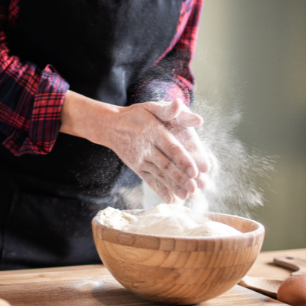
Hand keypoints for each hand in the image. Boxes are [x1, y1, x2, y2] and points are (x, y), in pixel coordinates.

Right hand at [60, 92, 211, 201]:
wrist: (110, 126)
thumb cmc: (136, 115)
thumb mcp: (151, 107)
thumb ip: (169, 109)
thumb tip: (184, 106)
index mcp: (155, 132)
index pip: (172, 148)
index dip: (184, 160)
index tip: (195, 171)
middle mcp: (147, 148)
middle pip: (166, 165)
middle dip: (181, 178)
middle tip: (195, 189)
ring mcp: (141, 160)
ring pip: (159, 175)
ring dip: (173, 187)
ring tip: (186, 197)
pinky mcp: (137, 167)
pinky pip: (149, 180)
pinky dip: (159, 190)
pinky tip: (170, 200)